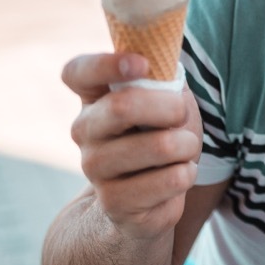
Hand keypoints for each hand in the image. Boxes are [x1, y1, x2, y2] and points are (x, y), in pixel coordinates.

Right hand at [63, 52, 202, 239]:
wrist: (149, 197)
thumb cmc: (161, 134)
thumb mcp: (166, 99)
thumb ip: (162, 77)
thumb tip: (167, 60)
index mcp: (94, 98)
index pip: (77, 72)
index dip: (105, 64)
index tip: (141, 64)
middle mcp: (84, 131)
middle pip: (122, 107)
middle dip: (171, 107)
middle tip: (182, 114)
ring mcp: (94, 169)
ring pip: (160, 146)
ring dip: (187, 145)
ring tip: (183, 149)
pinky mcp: (115, 203)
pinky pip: (170, 180)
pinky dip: (187, 174)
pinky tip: (177, 176)